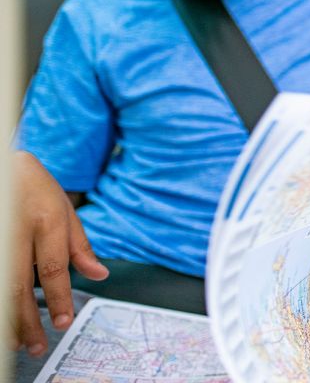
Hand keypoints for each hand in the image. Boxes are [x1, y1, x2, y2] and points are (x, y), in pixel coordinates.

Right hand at [8, 152, 108, 356]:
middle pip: (21, 285)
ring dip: (8, 319)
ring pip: (0, 288)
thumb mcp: (64, 208)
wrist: (2, 163)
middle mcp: (18, 228)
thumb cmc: (33, 186)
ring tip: (16, 340)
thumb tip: (100, 274)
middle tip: (37, 345)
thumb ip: (80, 245)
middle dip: (29, 321)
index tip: (62, 322)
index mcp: (47, 219)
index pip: (53, 267)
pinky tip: (3, 318)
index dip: (58, 298)